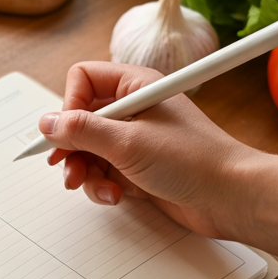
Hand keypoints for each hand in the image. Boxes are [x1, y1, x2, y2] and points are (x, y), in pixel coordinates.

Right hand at [40, 61, 263, 240]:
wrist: (231, 196)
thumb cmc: (193, 160)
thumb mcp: (127, 142)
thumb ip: (81, 131)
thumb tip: (46, 123)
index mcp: (135, 86)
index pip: (82, 81)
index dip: (68, 107)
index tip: (66, 135)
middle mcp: (134, 108)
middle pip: (81, 120)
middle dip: (72, 148)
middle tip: (68, 171)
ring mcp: (137, 139)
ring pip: (90, 151)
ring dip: (87, 173)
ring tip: (98, 188)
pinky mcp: (140, 167)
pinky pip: (105, 172)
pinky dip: (104, 186)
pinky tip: (116, 197)